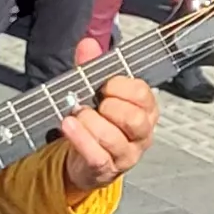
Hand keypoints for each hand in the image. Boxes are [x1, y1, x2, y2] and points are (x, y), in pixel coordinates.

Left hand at [52, 75, 159, 191]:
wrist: (84, 160)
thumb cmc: (97, 122)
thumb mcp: (94, 93)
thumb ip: (92, 68)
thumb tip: (88, 44)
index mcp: (144, 109)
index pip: (143, 94)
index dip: (121, 86)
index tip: (105, 85)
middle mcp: (141, 133)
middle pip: (134, 118)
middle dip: (109, 107)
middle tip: (94, 104)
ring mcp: (127, 153)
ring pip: (114, 138)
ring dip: (90, 123)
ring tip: (75, 116)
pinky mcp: (108, 169)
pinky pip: (97, 156)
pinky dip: (81, 139)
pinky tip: (69, 126)